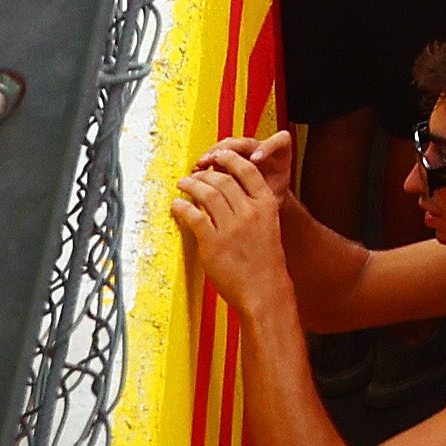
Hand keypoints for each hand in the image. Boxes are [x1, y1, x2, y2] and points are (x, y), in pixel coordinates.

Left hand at [170, 147, 296, 313]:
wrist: (264, 289)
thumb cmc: (266, 261)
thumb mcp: (267, 227)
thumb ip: (252, 209)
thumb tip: (228, 195)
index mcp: (266, 205)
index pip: (247, 171)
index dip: (230, 159)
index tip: (218, 156)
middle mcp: (249, 212)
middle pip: (223, 180)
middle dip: (205, 173)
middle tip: (194, 174)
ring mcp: (231, 227)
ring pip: (207, 194)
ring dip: (191, 185)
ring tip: (183, 184)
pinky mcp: (213, 243)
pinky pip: (194, 217)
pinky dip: (183, 208)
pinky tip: (177, 206)